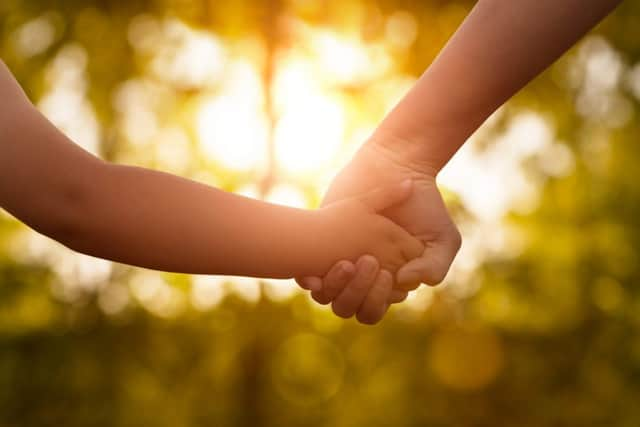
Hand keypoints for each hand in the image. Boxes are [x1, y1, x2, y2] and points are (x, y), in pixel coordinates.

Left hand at [297, 137, 460, 321]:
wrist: (397, 169)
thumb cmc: (424, 206)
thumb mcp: (442, 239)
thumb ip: (433, 267)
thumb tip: (402, 283)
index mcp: (388, 284)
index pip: (373, 309)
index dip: (376, 299)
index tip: (386, 271)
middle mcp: (362, 278)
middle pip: (350, 308)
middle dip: (356, 293)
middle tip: (369, 261)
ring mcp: (340, 263)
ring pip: (327, 298)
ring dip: (335, 287)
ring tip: (346, 262)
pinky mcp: (320, 246)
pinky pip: (307, 277)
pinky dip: (310, 279)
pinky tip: (315, 270)